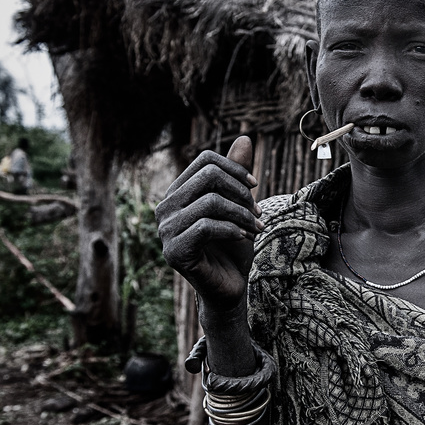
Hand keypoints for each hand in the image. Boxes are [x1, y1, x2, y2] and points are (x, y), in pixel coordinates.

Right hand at [155, 137, 259, 312]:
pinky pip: (207, 226)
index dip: (235, 168)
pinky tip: (244, 237)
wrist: (230, 286)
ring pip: (211, 202)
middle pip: (208, 176)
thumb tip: (247, 137)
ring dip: (243, 214)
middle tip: (258, 212)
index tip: (254, 187)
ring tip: (256, 228)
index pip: (205, 160)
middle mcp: (165, 208)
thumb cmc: (233, 246)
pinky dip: (233, 229)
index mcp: (178, 193)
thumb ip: (237, 175)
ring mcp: (165, 231)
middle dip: (241, 192)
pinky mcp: (174, 252)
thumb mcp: (239, 206)